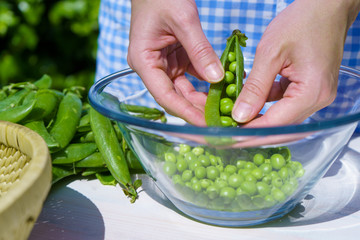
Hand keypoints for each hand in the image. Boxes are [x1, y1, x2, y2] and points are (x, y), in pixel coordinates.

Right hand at [127, 0, 223, 125]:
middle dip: (197, 109)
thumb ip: (200, 50)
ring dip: (204, 98)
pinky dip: (207, 82)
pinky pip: (192, 76)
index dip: (186, 113)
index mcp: (144, 61)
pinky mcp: (175, 59)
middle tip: (221, 121)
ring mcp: (164, 65)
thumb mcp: (184, 19)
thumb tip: (217, 79)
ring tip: (225, 108)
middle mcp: (151, 68)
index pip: (165, 96)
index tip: (207, 125)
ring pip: (184, 90)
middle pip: (175, 97)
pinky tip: (224, 87)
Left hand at [232, 0, 359, 126]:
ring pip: (281, 117)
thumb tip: (240, 115)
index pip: (275, 125)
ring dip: (257, 117)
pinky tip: (248, 99)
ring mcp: (316, 95)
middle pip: (280, 126)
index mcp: (312, 92)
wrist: (326, 7)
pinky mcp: (310, 89)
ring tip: (233, 117)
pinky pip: (285, 103)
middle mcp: (318, 100)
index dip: (249, 133)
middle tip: (227, 132)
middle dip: (252, 130)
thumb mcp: (270, 53)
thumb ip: (255, 88)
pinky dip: (266, 103)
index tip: (227, 136)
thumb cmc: (301, 22)